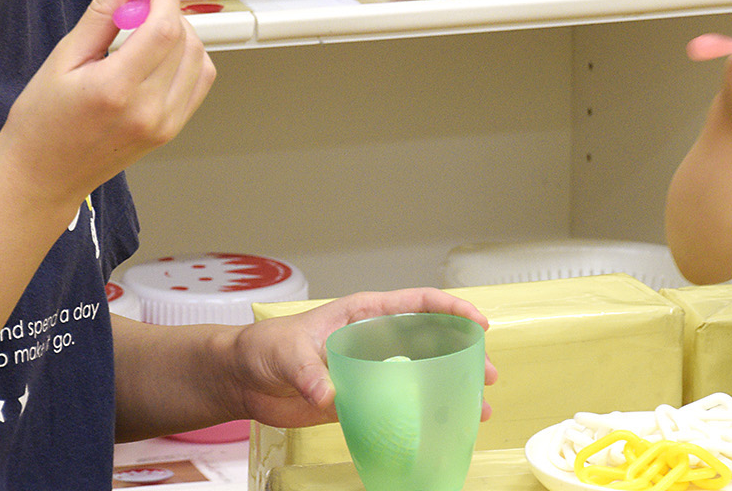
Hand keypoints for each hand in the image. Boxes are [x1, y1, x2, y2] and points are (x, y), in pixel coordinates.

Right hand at [0, 0, 215, 212]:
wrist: (43, 176)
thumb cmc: (41, 120)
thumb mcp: (62, 58)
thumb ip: (101, 14)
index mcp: (116, 89)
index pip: (164, 29)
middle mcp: (149, 109)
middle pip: (185, 41)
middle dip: (170, 10)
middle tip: (143, 1)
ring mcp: (165, 124)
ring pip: (198, 59)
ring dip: (182, 33)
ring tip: (148, 28)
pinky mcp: (171, 131)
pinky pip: (199, 83)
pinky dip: (189, 59)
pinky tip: (161, 53)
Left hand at [222, 289, 497, 429]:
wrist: (243, 379)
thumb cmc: (265, 348)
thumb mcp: (288, 353)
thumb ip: (311, 372)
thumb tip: (330, 394)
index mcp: (363, 314)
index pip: (417, 304)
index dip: (451, 309)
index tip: (478, 323)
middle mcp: (374, 339)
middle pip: (430, 340)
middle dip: (463, 354)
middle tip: (488, 374)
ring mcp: (370, 369)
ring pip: (421, 374)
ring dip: (450, 387)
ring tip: (478, 407)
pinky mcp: (359, 398)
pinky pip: (398, 405)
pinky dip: (421, 414)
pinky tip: (440, 427)